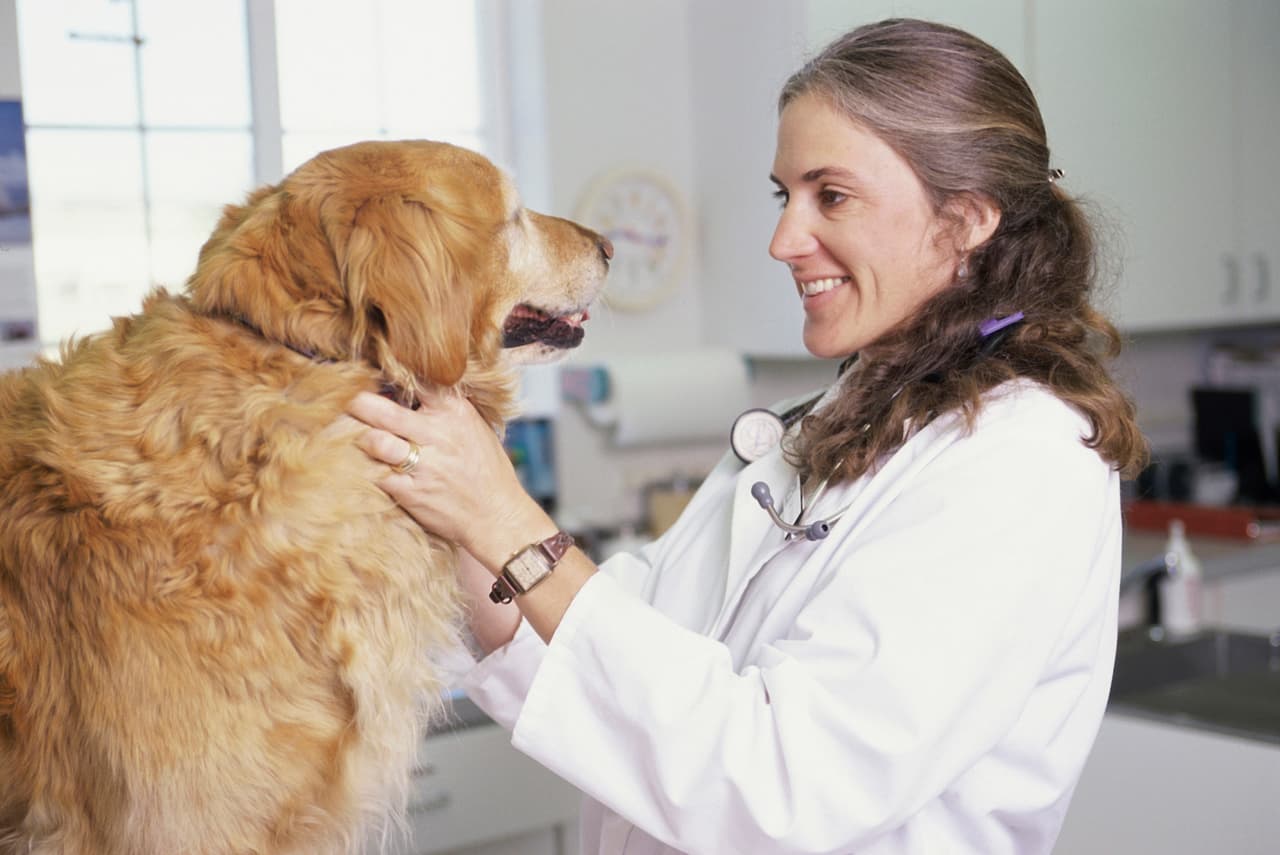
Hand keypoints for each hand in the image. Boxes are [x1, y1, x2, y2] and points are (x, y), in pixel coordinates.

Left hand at [347, 390, 551, 566]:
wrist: (496, 515)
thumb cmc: (486, 470)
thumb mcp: (475, 426)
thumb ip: (444, 406)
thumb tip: (407, 386)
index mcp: (455, 411)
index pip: (415, 380)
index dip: (388, 374)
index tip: (371, 373)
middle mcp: (437, 434)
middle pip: (381, 409)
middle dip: (356, 402)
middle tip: (342, 401)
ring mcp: (422, 464)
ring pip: (372, 441)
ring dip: (356, 437)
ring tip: (347, 435)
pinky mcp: (409, 491)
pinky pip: (373, 473)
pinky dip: (362, 467)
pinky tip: (359, 463)